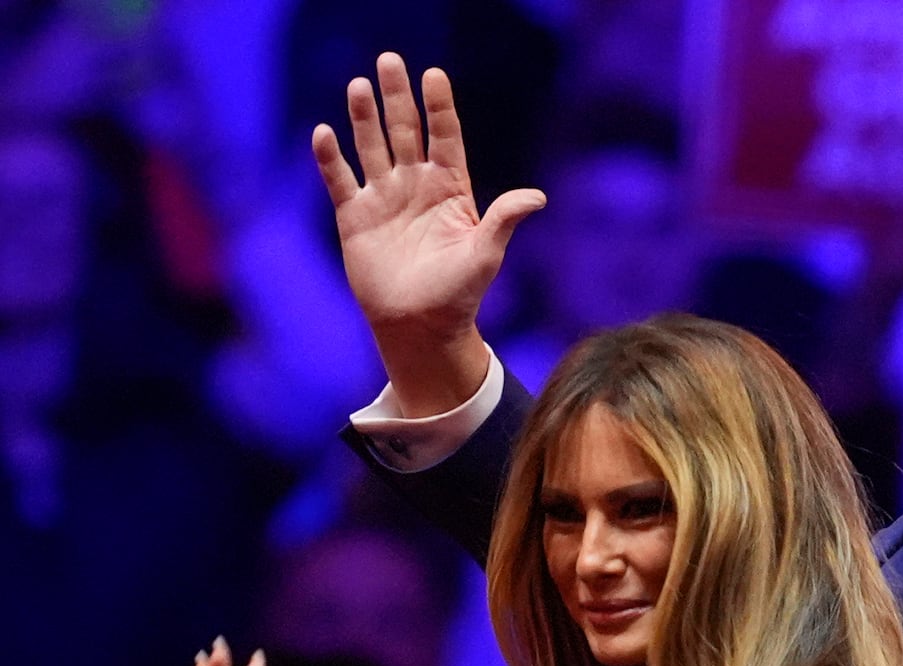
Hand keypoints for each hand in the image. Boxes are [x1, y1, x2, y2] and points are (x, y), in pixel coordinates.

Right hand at [312, 52, 546, 415]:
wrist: (420, 326)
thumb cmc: (459, 293)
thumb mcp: (486, 254)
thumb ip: (504, 220)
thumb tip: (537, 198)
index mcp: (450, 189)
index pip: (445, 137)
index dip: (439, 107)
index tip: (434, 76)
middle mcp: (415, 186)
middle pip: (405, 131)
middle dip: (398, 98)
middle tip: (390, 60)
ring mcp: (384, 199)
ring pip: (371, 147)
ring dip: (364, 118)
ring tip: (360, 86)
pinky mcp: (355, 218)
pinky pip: (340, 180)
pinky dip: (331, 158)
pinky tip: (324, 132)